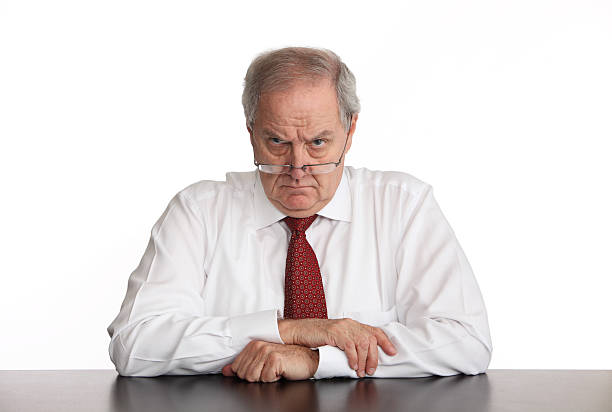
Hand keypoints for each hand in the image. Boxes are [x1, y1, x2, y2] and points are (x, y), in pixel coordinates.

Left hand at [222, 340, 318, 382]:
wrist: (308, 359)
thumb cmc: (287, 361)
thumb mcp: (262, 362)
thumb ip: (243, 365)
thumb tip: (226, 371)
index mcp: (253, 345)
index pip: (236, 368)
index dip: (248, 375)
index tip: (261, 370)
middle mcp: (258, 346)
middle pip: (244, 374)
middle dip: (256, 377)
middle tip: (270, 371)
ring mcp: (266, 352)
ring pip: (252, 377)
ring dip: (265, 378)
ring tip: (275, 371)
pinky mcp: (275, 359)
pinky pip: (265, 379)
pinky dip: (274, 379)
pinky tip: (281, 371)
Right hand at [278, 318, 396, 377]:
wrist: (301, 331)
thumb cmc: (317, 336)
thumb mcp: (337, 337)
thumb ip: (350, 342)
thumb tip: (363, 357)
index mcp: (352, 324)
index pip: (374, 331)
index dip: (385, 341)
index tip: (392, 352)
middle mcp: (350, 324)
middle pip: (370, 339)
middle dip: (374, 357)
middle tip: (371, 370)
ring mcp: (342, 327)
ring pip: (362, 343)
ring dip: (364, 360)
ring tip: (361, 371)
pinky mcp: (335, 332)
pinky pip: (350, 346)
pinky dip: (353, 357)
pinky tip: (353, 365)